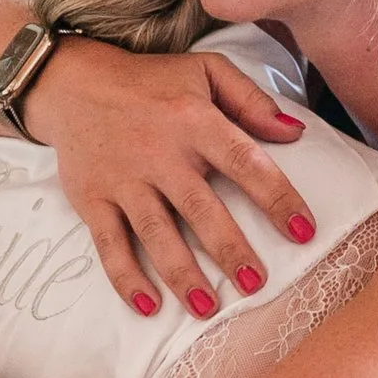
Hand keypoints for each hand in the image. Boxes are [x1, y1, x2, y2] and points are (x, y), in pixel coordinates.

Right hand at [34, 37, 317, 314]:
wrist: (73, 83)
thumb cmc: (151, 82)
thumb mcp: (206, 70)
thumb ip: (251, 100)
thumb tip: (295, 132)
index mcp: (195, 121)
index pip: (244, 162)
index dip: (276, 197)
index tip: (304, 230)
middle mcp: (160, 153)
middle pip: (201, 207)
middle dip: (229, 248)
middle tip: (255, 283)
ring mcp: (124, 179)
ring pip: (156, 233)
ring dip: (181, 273)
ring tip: (207, 307)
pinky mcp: (92, 198)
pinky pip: (109, 244)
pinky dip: (126, 276)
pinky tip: (147, 306)